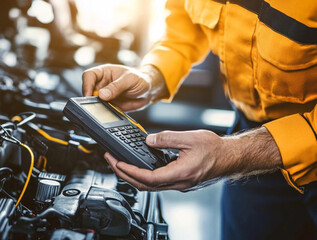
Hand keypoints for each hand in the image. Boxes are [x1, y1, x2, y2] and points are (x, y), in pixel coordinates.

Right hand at [82, 64, 168, 110]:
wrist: (149, 91)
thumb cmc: (140, 79)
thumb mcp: (129, 80)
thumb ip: (116, 87)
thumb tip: (102, 95)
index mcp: (104, 72)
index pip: (89, 76)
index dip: (86, 85)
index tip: (89, 95)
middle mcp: (102, 84)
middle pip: (88, 91)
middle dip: (90, 98)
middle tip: (96, 104)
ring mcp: (105, 95)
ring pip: (94, 102)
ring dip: (97, 107)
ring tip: (107, 108)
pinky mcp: (109, 105)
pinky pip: (103, 110)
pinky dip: (105, 113)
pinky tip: (112, 112)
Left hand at [104, 128, 281, 190]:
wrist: (230, 157)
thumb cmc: (215, 149)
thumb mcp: (190, 137)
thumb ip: (167, 138)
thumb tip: (149, 140)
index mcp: (180, 173)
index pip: (148, 178)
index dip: (130, 171)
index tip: (117, 162)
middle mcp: (178, 182)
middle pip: (144, 185)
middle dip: (124, 174)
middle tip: (111, 161)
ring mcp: (178, 184)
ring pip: (149, 186)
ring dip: (132, 176)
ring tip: (119, 163)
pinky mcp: (179, 181)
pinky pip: (156, 182)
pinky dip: (143, 176)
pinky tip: (138, 166)